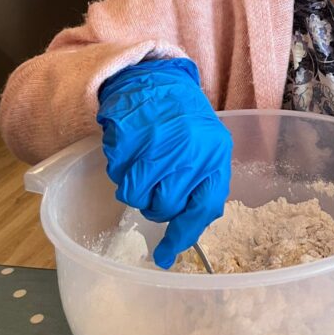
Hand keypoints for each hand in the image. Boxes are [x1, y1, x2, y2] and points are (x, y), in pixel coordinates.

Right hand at [97, 58, 230, 268]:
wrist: (155, 79)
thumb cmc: (183, 119)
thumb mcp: (207, 147)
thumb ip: (203, 185)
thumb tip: (188, 232)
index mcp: (214, 154)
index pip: (203, 207)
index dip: (183, 236)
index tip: (166, 255)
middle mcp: (189, 149)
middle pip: (165, 207)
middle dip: (156, 204)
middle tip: (156, 183)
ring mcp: (157, 142)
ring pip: (136, 196)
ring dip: (136, 188)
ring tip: (143, 162)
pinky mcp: (129, 135)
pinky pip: (118, 175)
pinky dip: (121, 169)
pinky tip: (132, 148)